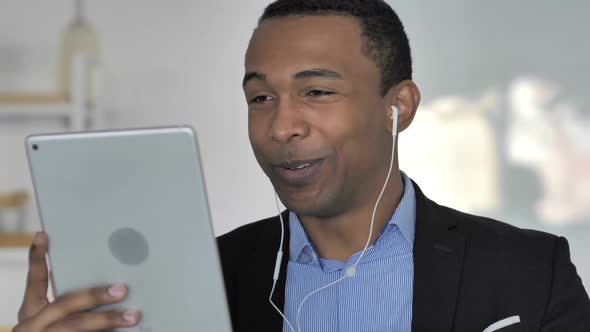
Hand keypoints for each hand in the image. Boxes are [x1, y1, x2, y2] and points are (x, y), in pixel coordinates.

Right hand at [13, 232, 141, 330]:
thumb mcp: (48, 320)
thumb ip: (68, 302)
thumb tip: (107, 281)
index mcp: (31, 313)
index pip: (34, 281)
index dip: (37, 257)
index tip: (44, 234)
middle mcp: (33, 326)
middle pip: (66, 306)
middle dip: (95, 296)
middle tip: (122, 289)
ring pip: (77, 327)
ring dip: (108, 321)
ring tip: (134, 316)